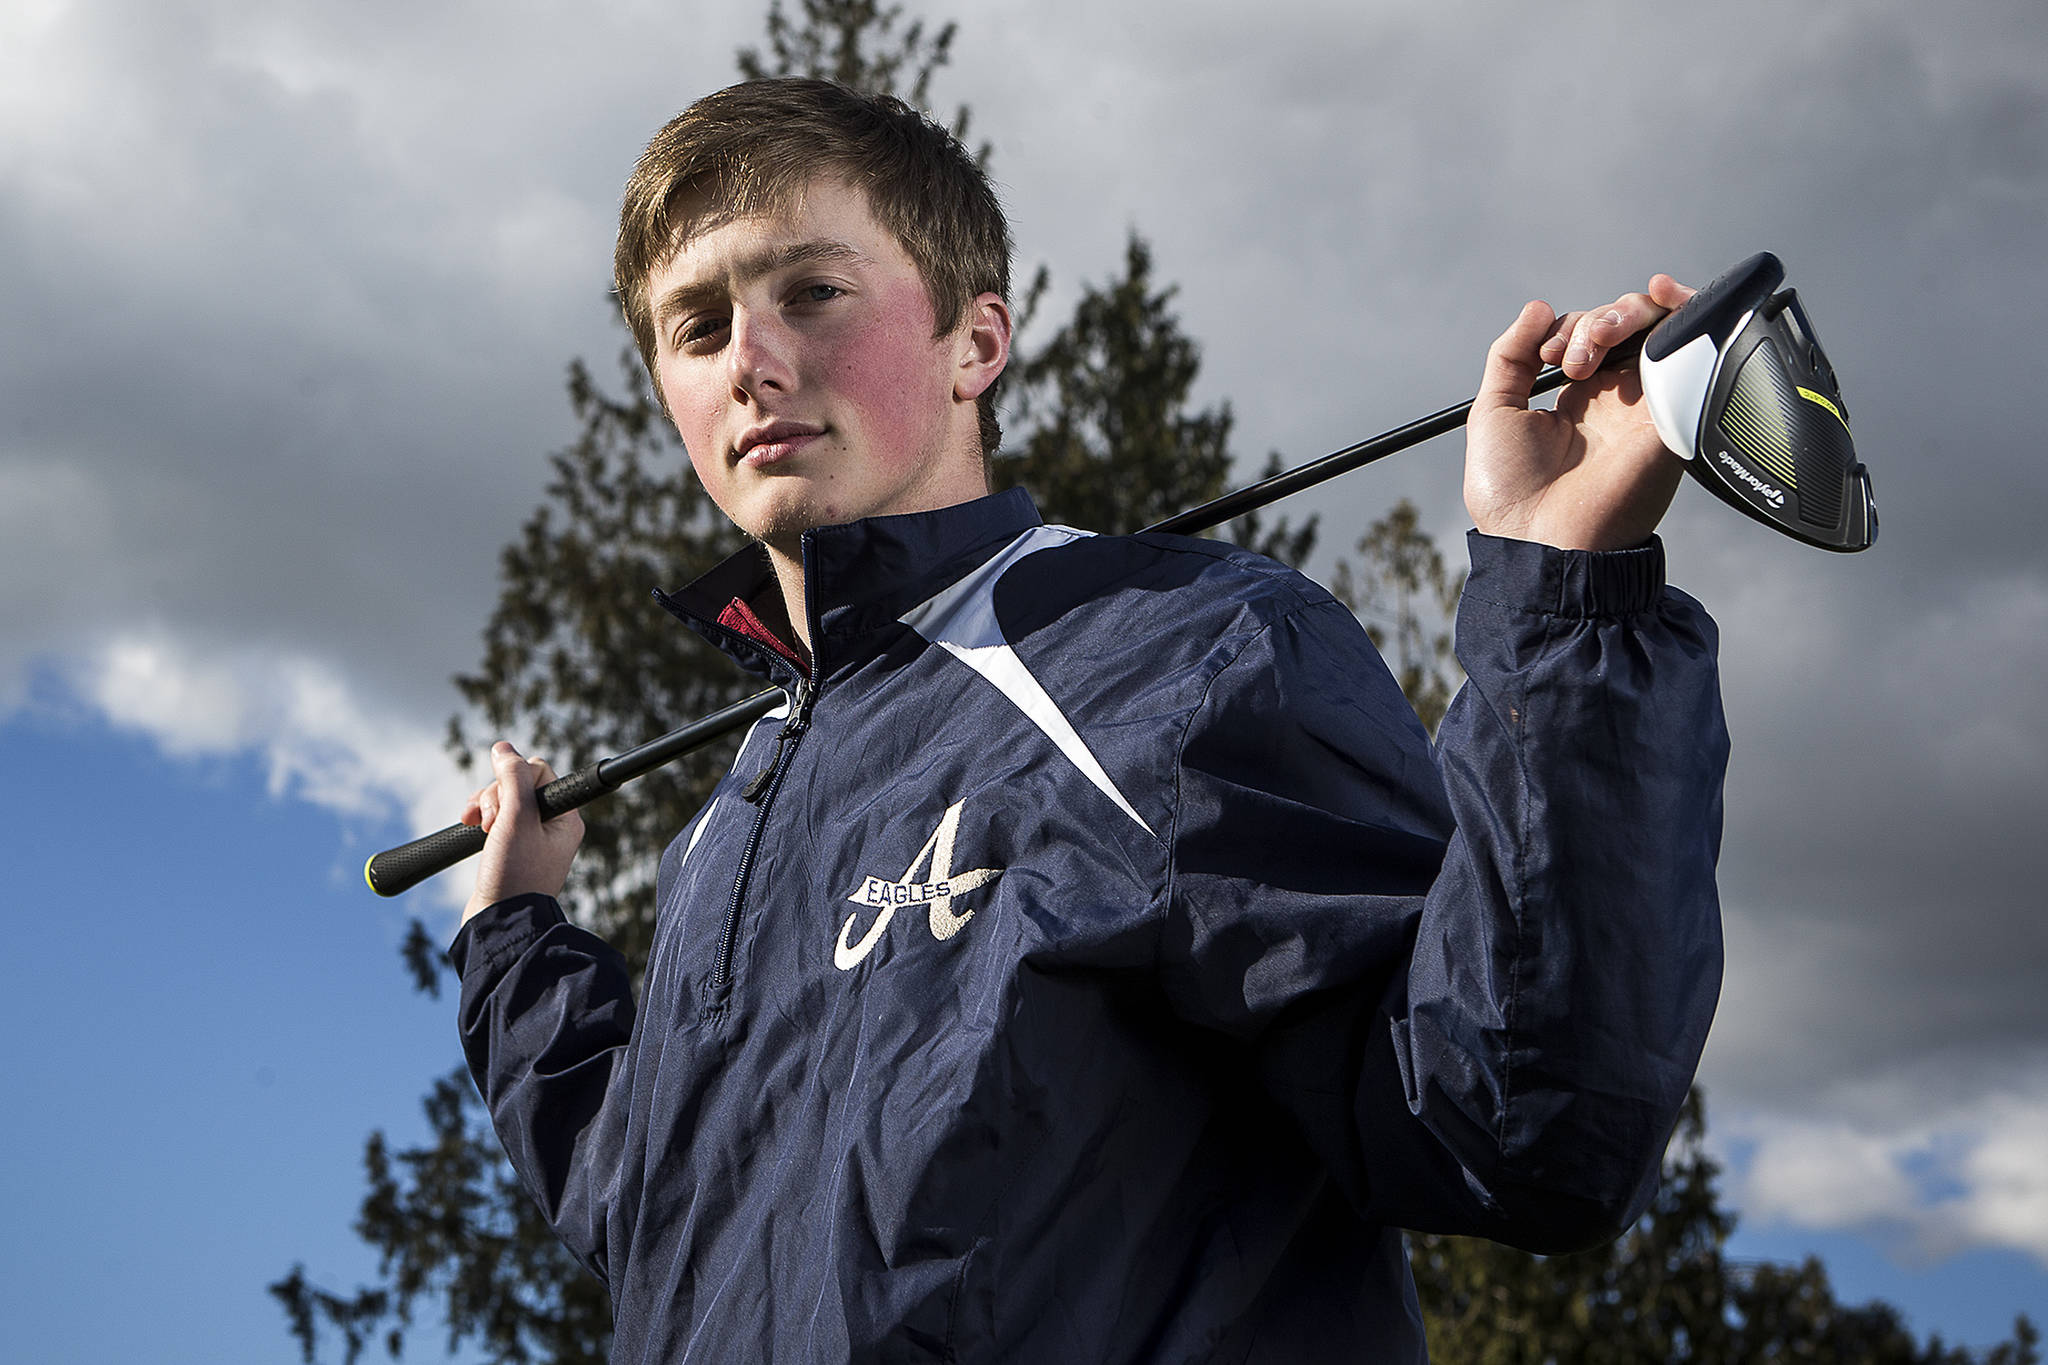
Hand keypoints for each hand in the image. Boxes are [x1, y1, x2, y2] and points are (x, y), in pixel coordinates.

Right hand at [460, 741, 585, 923]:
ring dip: (485, 806)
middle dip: (495, 796)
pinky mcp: (511, 849)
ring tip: (478, 827)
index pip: (538, 771)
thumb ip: (512, 779)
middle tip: (490, 823)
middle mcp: (552, 825)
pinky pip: (496, 818)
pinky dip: (480, 818)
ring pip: (503, 799)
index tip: (500, 801)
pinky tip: (471, 828)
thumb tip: (504, 748)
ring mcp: (531, 838)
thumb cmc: (513, 876)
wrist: (498, 923)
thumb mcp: (515, 819)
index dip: (513, 778)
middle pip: (518, 783)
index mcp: (564, 817)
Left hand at [1464, 274, 1695, 550]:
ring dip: (1621, 314)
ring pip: (1656, 326)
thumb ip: (1511, 356)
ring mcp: (1647, 402)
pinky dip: (1680, 307)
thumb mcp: (1493, 413)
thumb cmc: (1512, 494)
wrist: (1542, 541)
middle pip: (1625, 326)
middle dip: (1592, 323)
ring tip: (1590, 347)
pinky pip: (1691, 346)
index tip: (1547, 356)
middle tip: (1568, 359)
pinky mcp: (1673, 409)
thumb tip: (1539, 308)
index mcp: (1579, 401)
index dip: (1569, 328)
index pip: (1589, 336)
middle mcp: (1618, 399)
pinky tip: (1656, 296)